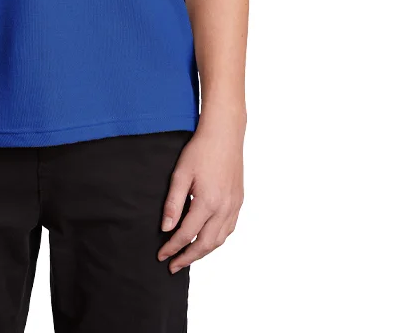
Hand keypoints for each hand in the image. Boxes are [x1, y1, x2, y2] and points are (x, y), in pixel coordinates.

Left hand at [157, 115, 244, 272]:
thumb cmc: (200, 150)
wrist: (224, 134)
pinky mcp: (238, 201)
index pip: (187, 234)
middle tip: (173, 266)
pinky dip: (217, 240)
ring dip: (203, 252)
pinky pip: (229, 229)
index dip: (172, 247)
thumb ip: (173, 203)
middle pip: (205, 244)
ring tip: (188, 257)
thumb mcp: (181, 174)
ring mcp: (234, 206)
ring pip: (219, 240)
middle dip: (188, 258)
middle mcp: (224, 208)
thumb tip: (166, 228)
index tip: (161, 255)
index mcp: (208, 202)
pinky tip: (207, 240)